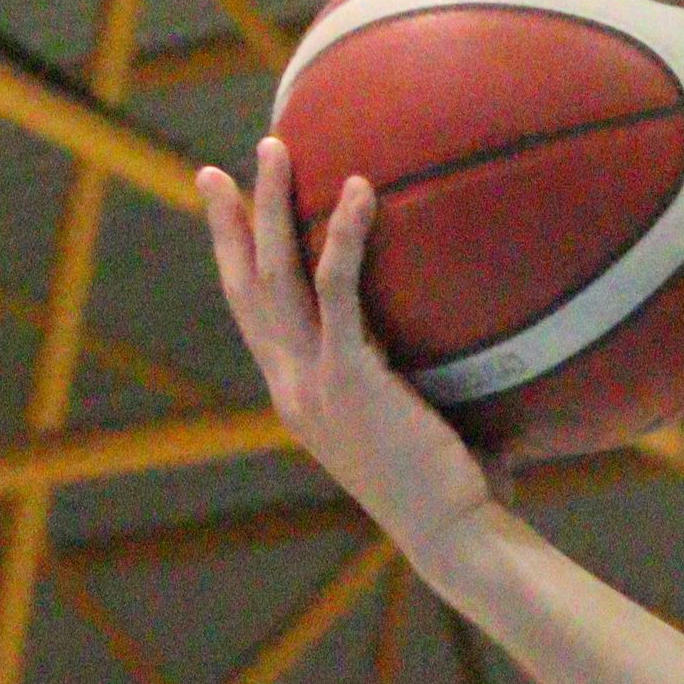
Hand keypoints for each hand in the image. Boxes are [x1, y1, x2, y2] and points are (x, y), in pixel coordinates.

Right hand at [201, 139, 495, 555]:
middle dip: (227, 225)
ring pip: (276, 276)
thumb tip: (469, 346)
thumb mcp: (413, 430)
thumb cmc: (456, 490)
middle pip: (245, 289)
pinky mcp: (350, 376)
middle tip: (214, 172)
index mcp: (301, 401)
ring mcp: (314, 383)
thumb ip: (413, 388)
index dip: (233, 266)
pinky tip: (359, 190)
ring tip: (273, 147)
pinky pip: (338, 288)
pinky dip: (343, 235)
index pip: (254, 321)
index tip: (223, 220)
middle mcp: (293, 389)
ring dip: (269, 207)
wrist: (455, 536)